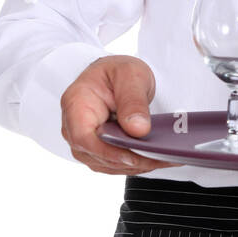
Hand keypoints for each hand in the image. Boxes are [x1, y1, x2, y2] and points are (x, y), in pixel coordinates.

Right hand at [61, 56, 180, 174]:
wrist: (118, 76)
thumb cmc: (118, 71)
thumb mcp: (131, 75)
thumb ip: (133, 101)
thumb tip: (137, 129)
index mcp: (75, 103)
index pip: (83, 137)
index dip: (107, 151)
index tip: (132, 155)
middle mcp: (74, 125)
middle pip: (95, 154)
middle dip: (128, 160)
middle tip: (159, 157)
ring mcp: (84, 140)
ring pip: (106, 164)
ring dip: (135, 165)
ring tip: (163, 158)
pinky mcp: (97, 149)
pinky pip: (114, 163)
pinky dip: (135, 164)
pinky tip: (155, 158)